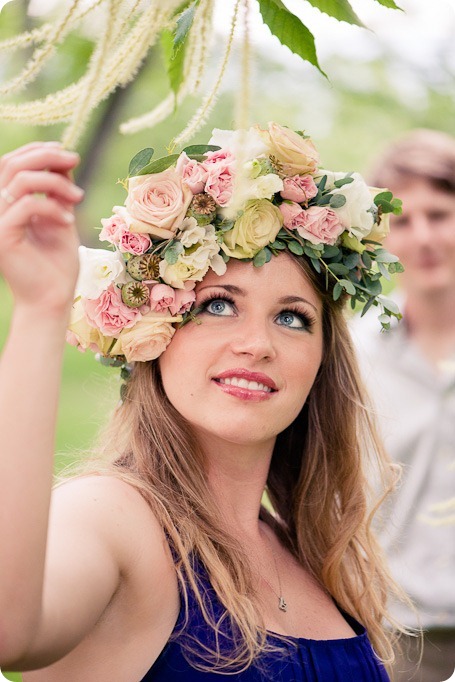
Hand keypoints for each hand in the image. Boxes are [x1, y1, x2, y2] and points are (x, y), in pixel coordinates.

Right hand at [0, 142, 83, 315]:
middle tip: (75, 160)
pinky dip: (53, 208)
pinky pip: (28, 206)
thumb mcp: (61, 217)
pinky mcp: (3, 235)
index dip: (38, 150)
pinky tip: (69, 221)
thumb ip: (58, 191)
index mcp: (8, 202)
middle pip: (12, 164)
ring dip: (56, 182)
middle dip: (47, 156)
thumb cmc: (56, 263)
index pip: (12, 163)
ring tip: (78, 198)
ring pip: (21, 181)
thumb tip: (64, 159)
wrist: (52, 298)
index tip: (69, 153)